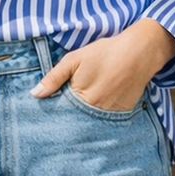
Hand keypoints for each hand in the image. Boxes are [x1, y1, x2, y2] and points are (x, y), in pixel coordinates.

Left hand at [31, 20, 174, 109]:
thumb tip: (35, 95)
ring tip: (80, 114)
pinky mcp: (123, 114)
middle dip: (68, 120)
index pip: (61, 113)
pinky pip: (107, 122)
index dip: (54, 113)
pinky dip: (100, 119)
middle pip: (75, 121)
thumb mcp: (75, 59)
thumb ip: (54, 77)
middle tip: (64, 118)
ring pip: (90, 123)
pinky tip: (97, 111)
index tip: (47, 116)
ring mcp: (111, 115)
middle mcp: (95, 110)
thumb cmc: (105, 53)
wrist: (140, 52)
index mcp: (80, 97)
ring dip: (84, 120)